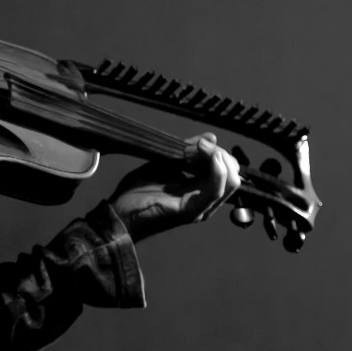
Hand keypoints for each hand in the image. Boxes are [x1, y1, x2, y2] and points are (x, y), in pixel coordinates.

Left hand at [108, 132, 240, 241]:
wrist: (119, 213)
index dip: (218, 151)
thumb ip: (187, 150)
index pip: (226, 169)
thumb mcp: (166, 163)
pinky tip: (209, 157)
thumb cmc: (138, 192)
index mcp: (200, 192)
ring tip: (201, 147)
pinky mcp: (190, 211)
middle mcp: (204, 202)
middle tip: (201, 144)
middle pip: (232, 174)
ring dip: (218, 158)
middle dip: (220, 153)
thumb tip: (210, 137)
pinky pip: (214, 191)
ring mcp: (200, 209)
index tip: (202, 141)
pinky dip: (216, 171)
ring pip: (229, 182)